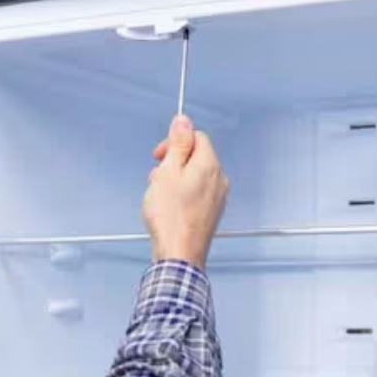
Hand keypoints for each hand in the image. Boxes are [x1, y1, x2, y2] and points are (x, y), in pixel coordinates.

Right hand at [142, 115, 228, 268]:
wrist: (179, 254)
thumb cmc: (171, 217)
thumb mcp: (167, 172)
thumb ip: (178, 144)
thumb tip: (183, 122)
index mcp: (209, 165)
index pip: (197, 137)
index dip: (175, 142)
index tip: (159, 155)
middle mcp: (219, 179)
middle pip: (198, 156)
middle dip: (175, 161)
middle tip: (157, 176)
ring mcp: (218, 197)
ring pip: (197, 175)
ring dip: (177, 178)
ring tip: (161, 194)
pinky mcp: (212, 213)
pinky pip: (198, 193)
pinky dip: (184, 194)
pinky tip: (170, 207)